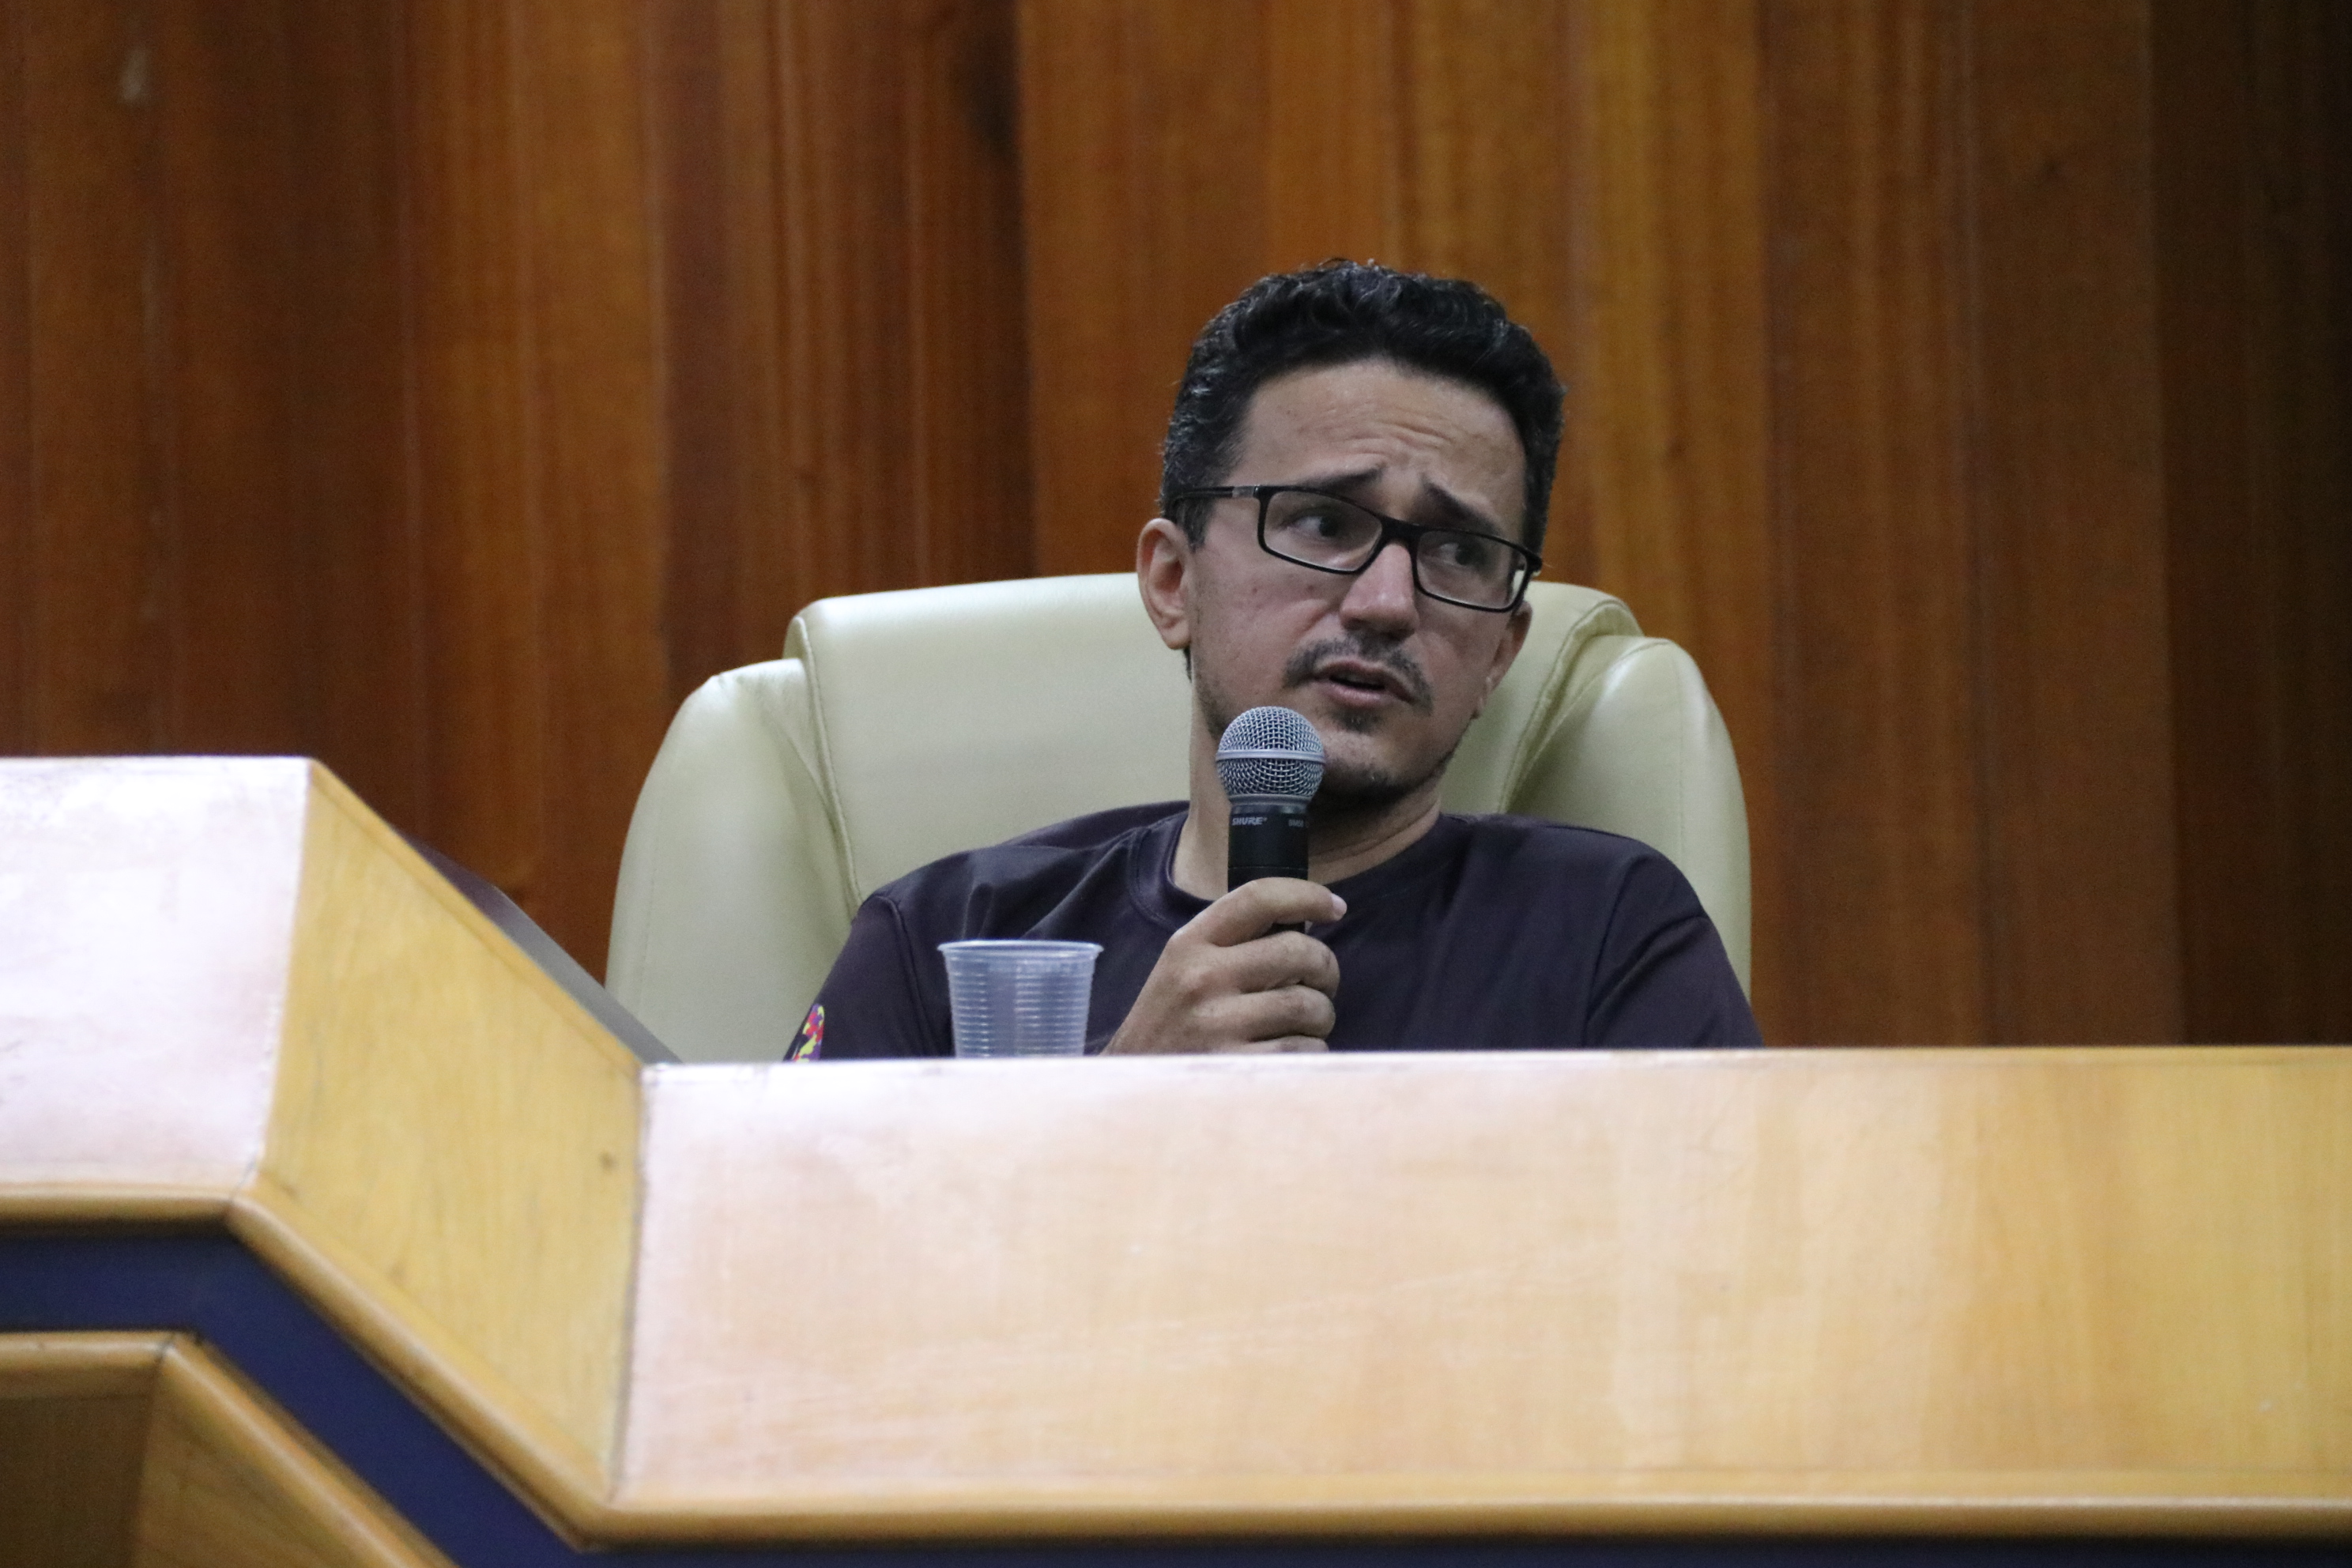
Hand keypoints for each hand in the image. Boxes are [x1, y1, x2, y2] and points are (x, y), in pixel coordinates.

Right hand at [1105, 878, 1346, 1054]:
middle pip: (1300, 952)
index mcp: (1189, 945)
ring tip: (1301, 1026)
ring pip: (1310, 1006)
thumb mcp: (1183, 970)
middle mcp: (1201, 979)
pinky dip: (1310, 1053)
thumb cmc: (1170, 1026)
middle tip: (1320, 985)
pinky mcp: (1235, 1068)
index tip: (1334, 908)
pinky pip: (1305, 1051)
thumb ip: (1232, 944)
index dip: (1308, 894)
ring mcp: (1217, 1025)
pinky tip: (1288, 1056)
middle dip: (1325, 969)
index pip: (1258, 898)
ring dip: (1321, 1016)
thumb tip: (1307, 923)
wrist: (1130, 1090)